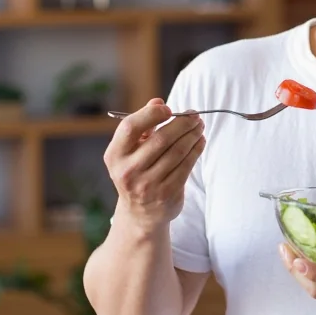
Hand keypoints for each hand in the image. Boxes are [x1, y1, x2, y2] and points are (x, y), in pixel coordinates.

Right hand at [103, 98, 204, 231]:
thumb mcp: (131, 150)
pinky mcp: (167, 193)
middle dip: (182, 123)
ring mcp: (148, 184)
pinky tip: (200, 141)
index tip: (168, 108)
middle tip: (195, 115)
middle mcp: (128, 171)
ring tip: (200, 126)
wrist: (140, 213)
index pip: (131, 127)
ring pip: (177, 152)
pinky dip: (196, 150)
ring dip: (193, 135)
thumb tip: (158, 101)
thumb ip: (143, 125)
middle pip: (161, 139)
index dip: (151, 114)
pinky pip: (186, 166)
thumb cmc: (137, 171)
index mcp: (115, 155)